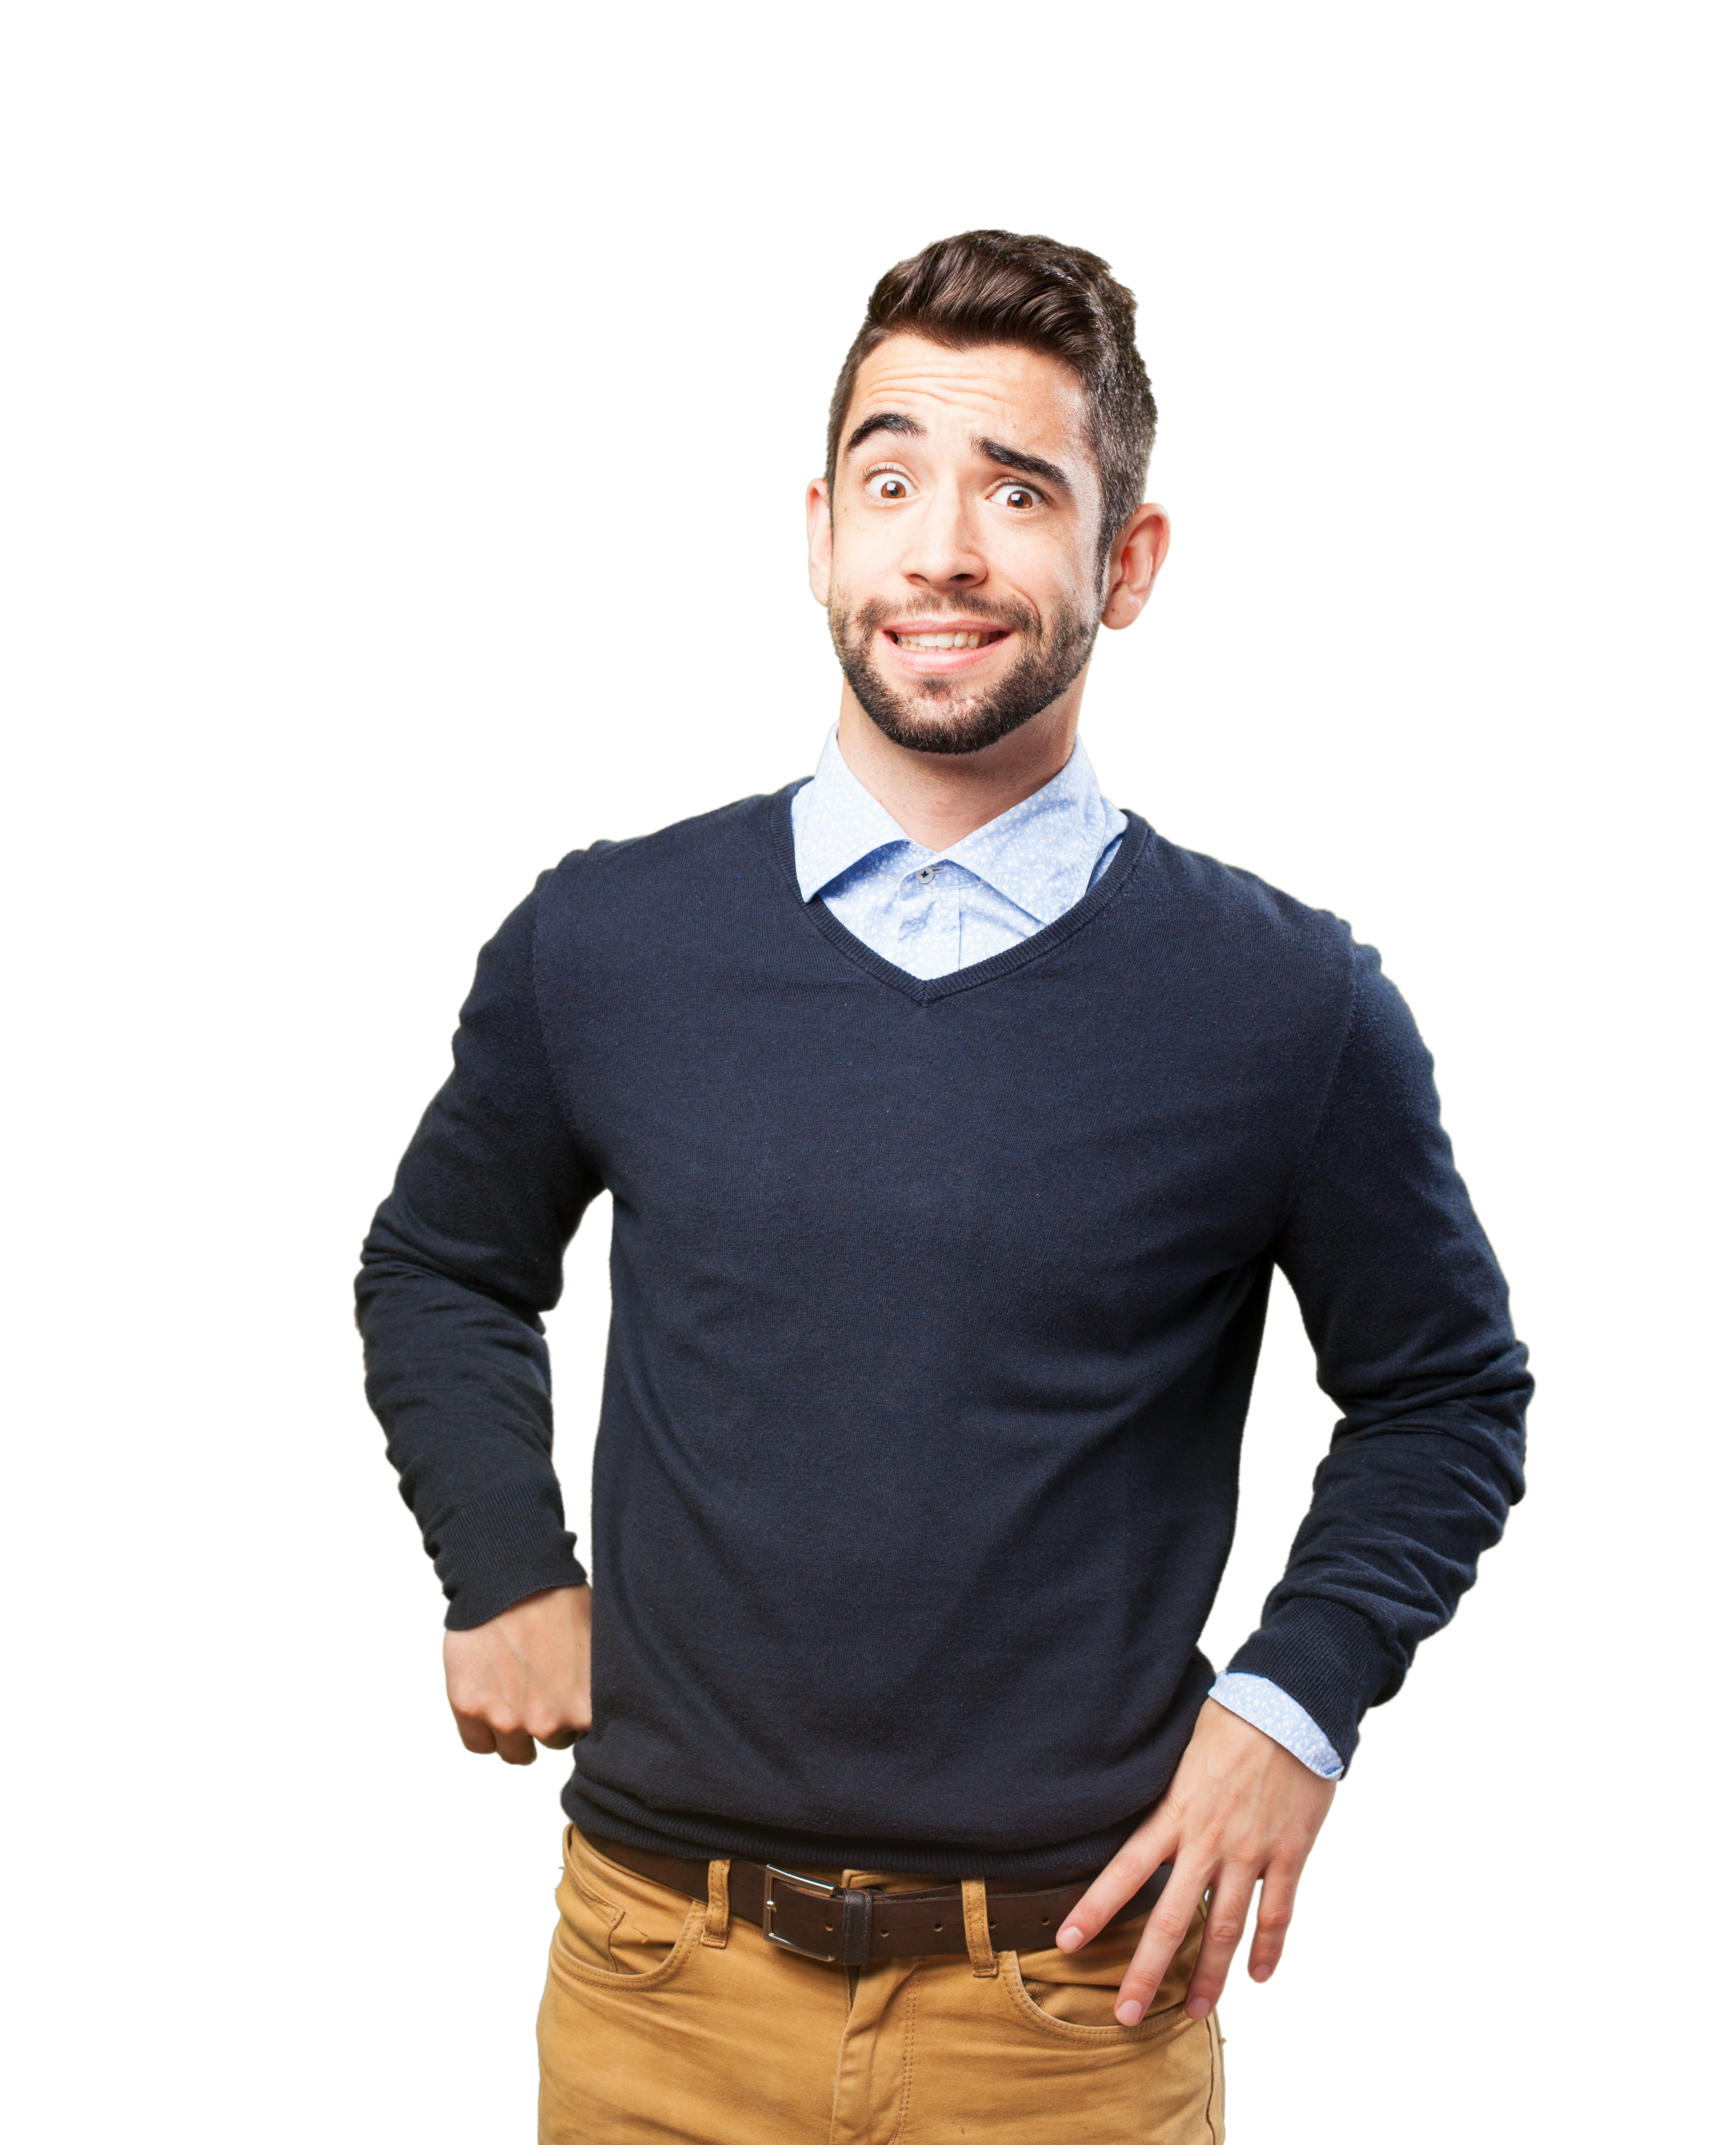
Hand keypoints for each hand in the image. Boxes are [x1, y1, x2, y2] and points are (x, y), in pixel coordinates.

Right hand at [442, 1583, 592, 1766]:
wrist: (510, 1572)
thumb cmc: (558, 1598)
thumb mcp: (597, 1643)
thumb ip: (596, 1686)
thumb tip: (601, 1705)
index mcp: (586, 1708)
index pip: (591, 1738)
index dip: (582, 1716)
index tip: (575, 1699)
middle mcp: (549, 1723)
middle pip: (555, 1740)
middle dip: (552, 1719)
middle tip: (545, 1684)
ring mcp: (507, 1719)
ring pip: (516, 1750)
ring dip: (517, 1729)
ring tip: (518, 1690)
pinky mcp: (471, 1708)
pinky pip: (479, 1744)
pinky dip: (484, 1729)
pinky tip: (491, 1698)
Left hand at [1057, 1696, 1335, 2025]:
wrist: (1289, 1706)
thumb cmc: (1230, 1721)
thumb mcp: (1180, 1754)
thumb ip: (1164, 1796)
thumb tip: (1138, 1818)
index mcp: (1175, 1813)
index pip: (1124, 1870)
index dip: (1095, 1909)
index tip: (1067, 1942)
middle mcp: (1208, 1841)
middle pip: (1170, 1919)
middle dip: (1146, 1972)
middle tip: (1124, 2015)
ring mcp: (1250, 1852)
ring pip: (1224, 1928)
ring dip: (1208, 1977)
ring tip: (1190, 2012)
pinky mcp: (1289, 1854)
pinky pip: (1276, 1913)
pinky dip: (1267, 1949)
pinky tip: (1257, 1975)